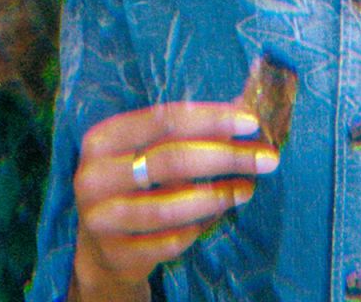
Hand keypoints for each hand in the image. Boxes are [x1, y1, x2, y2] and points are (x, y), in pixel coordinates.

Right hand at [69, 101, 276, 301]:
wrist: (100, 246)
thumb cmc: (134, 182)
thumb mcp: (152, 148)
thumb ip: (193, 129)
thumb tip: (244, 106)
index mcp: (104, 138)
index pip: (165, 119)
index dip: (211, 118)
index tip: (251, 122)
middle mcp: (95, 177)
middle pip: (170, 161)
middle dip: (225, 157)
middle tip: (266, 158)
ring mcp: (101, 219)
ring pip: (169, 207)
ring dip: (217, 196)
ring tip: (248, 188)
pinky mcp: (117, 255)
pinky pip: (168, 241)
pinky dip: (198, 228)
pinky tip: (218, 216)